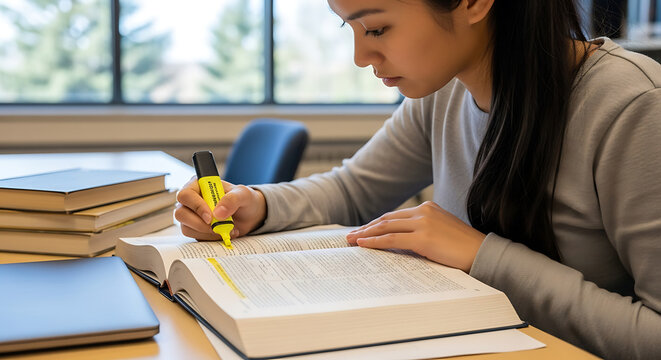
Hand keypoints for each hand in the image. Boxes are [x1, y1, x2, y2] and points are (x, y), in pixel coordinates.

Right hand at [175, 176, 266, 240]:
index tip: (210, 217)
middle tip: (217, 227)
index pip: (186, 195)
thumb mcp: (243, 195)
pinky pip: (196, 237)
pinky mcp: (196, 229)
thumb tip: (218, 213)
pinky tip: (224, 233)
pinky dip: (211, 238)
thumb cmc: (244, 199)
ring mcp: (192, 216)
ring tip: (227, 229)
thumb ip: (232, 200)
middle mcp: (192, 201)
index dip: (196, 207)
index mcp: (199, 185)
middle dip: (199, 224)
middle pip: (181, 213)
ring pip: (186, 228)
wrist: (250, 215)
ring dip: (207, 232)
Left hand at [345, 201, 485, 272]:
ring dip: (365, 234)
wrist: (482, 253)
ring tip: (351, 241)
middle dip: (366, 228)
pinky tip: (363, 245)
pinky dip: (374, 242)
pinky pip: (392, 239)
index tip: (363, 230)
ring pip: (386, 227)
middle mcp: (424, 211)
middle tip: (350, 236)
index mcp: (428, 208)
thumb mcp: (441, 233)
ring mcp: (423, 223)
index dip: (376, 224)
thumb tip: (400, 242)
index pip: (395, 215)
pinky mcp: (423, 237)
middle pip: (387, 219)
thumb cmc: (463, 248)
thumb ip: (423, 231)